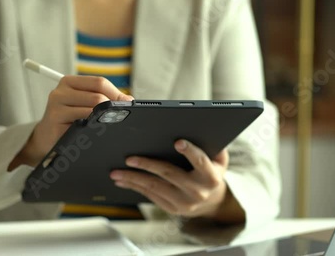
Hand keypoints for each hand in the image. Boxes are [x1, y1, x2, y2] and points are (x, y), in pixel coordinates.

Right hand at [9, 76, 132, 169]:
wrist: (46, 139)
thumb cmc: (69, 121)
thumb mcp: (83, 104)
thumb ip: (103, 98)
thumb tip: (129, 100)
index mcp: (69, 82)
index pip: (99, 82)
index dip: (116, 93)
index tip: (127, 103)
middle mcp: (60, 91)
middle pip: (98, 95)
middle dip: (113, 108)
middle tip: (120, 118)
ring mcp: (56, 105)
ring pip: (93, 108)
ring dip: (104, 119)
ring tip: (107, 126)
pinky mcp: (55, 119)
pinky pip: (84, 122)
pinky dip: (94, 127)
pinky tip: (95, 132)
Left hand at [110, 139, 243, 221]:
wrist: (212, 201)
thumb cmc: (211, 171)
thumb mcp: (218, 158)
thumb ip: (210, 144)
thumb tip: (197, 125)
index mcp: (211, 176)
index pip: (200, 161)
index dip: (190, 151)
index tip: (178, 142)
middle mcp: (198, 191)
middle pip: (169, 174)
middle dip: (147, 165)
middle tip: (129, 158)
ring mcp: (184, 202)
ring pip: (154, 187)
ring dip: (133, 179)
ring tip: (116, 172)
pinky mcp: (172, 209)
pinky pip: (150, 196)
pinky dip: (134, 187)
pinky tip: (122, 180)